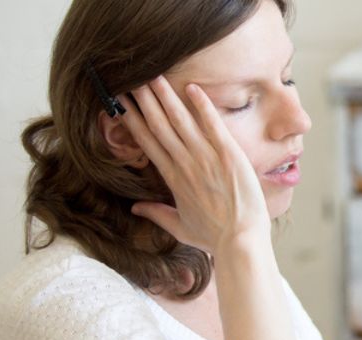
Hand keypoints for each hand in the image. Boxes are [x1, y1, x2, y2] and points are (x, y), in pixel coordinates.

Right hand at [117, 76, 269, 252]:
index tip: (121, 104)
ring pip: (181, 121)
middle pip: (159, 126)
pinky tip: (192, 88)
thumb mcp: (180, 228)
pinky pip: (213, 125)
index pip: (148, 143)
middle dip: (144, 101)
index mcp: (172, 178)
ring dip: (166, 97)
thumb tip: (134, 208)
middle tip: (131, 79)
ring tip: (153, 76)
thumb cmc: (214, 237)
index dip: (133, 121)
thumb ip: (156, 214)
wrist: (240, 241)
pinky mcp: (228, 155)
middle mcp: (184, 164)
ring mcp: (206, 158)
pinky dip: (203, 106)